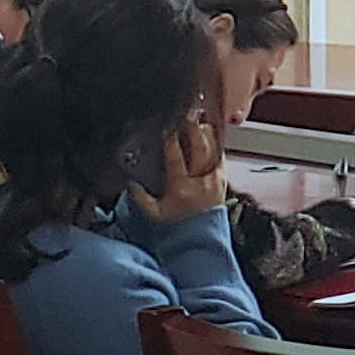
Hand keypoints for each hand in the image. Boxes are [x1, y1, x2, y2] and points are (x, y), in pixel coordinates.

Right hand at [136, 108, 228, 223]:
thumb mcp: (154, 215)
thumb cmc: (178, 227)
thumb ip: (140, 198)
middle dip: (192, 128)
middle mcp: (200, 180)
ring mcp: (214, 179)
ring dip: (206, 133)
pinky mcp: (223, 180)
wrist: (202, 239)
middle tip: (185, 115)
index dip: (170, 140)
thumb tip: (131, 183)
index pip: (175, 158)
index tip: (165, 127)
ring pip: (213, 149)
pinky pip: (221, 156)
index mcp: (181, 187)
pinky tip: (211, 134)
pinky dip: (216, 144)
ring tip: (199, 119)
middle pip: (199, 147)